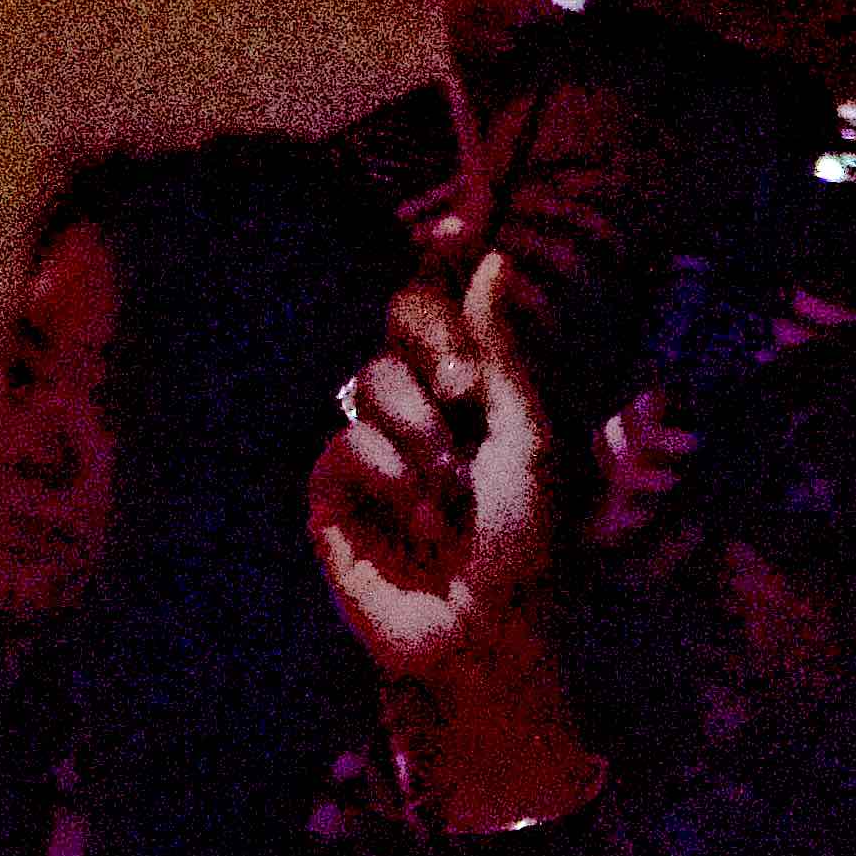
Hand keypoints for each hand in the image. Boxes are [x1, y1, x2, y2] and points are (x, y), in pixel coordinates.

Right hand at [308, 264, 590, 823]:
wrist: (483, 629)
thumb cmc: (526, 537)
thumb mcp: (526, 435)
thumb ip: (499, 349)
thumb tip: (491, 259)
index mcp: (475, 386)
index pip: (441, 308)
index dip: (440, 265)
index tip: (460, 227)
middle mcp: (421, 406)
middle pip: (398, 333)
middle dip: (439, 366)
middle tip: (467, 404)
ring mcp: (371, 447)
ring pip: (371, 387)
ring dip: (418, 440)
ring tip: (449, 498)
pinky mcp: (329, 495)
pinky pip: (341, 448)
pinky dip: (382, 481)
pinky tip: (410, 523)